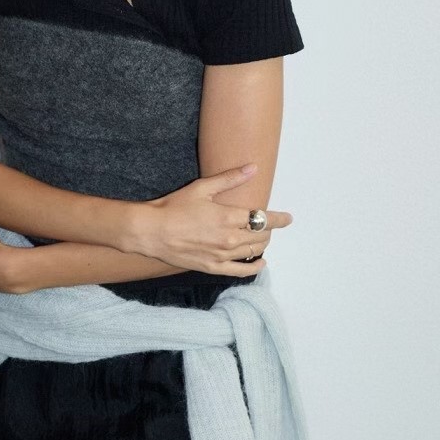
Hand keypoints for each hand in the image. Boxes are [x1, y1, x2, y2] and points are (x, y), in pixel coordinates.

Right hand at [130, 164, 292, 275]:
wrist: (151, 231)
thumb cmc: (174, 207)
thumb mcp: (202, 187)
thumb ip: (230, 179)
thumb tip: (253, 168)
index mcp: (228, 217)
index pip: (263, 219)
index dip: (278, 219)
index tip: (288, 218)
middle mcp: (229, 239)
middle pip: (260, 236)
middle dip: (268, 230)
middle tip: (269, 224)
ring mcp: (221, 256)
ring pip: (253, 252)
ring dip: (262, 244)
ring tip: (263, 238)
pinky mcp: (212, 267)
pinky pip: (240, 271)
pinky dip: (254, 267)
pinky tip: (260, 263)